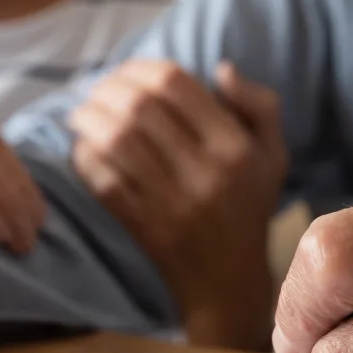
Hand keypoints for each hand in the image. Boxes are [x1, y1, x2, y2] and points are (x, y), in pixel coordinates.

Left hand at [69, 60, 287, 350]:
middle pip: (140, 107)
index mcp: (235, 147)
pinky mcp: (146, 228)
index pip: (176, 84)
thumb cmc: (248, 208)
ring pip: (116, 141)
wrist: (229, 284)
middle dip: (107, 89)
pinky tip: (82, 149)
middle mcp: (206, 172)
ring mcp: (174, 203)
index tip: (125, 72)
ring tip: (80, 115)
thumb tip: (221, 68)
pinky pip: (104, 181)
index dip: (140, 68)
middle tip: (95, 91)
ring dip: (89, 119)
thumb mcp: (272, 155)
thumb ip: (258, 106)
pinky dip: (85, 158)